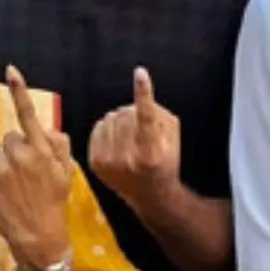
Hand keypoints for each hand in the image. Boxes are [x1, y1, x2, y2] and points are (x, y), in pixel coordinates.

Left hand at [0, 66, 72, 270]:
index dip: (19, 90)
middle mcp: (19, 155)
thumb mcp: (65, 172)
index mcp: (41, 149)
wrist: (38, 236)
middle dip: (18, 149)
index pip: (28, 113)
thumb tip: (46, 129)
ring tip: (15, 184)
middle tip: (27, 172)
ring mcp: (0, 169)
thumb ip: (58, 145)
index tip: (10, 70)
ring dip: (4, 162)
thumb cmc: (54, 202)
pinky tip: (3, 189)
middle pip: (11, 136)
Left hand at [88, 67, 181, 211]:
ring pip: (110, 118)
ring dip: (121, 120)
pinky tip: (118, 139)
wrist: (150, 196)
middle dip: (134, 113)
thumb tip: (141, 98)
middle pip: (126, 113)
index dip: (144, 93)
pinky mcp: (96, 163)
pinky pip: (98, 127)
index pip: (147, 116)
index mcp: (151, 153)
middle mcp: (127, 159)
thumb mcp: (174, 139)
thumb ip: (160, 115)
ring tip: (131, 135)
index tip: (141, 73)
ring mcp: (108, 162)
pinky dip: (108, 128)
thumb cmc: (165, 164)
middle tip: (143, 127)